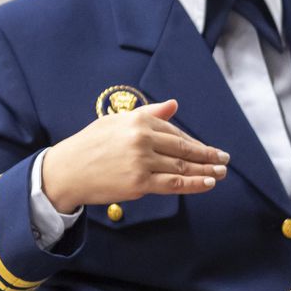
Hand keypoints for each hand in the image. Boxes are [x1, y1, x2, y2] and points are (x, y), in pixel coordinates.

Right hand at [42, 99, 228, 211]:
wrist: (66, 171)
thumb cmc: (90, 146)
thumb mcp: (116, 122)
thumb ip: (149, 114)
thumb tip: (174, 105)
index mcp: (138, 120)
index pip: (175, 133)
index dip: (194, 143)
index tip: (208, 149)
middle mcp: (142, 138)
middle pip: (183, 149)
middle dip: (208, 154)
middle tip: (224, 158)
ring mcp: (142, 161)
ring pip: (182, 167)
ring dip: (206, 170)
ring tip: (221, 172)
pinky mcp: (139, 183)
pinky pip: (174, 184)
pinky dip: (195, 184)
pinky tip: (208, 182)